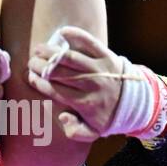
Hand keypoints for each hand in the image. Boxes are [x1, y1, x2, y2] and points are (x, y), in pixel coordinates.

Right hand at [26, 25, 123, 142]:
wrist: (136, 102)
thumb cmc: (108, 116)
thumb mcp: (93, 132)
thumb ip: (74, 131)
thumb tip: (62, 116)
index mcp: (85, 103)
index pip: (55, 90)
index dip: (39, 82)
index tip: (30, 77)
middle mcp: (91, 84)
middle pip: (59, 73)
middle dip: (41, 67)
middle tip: (31, 63)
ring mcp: (99, 68)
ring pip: (69, 57)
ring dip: (51, 52)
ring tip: (39, 49)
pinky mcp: (107, 55)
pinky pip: (90, 42)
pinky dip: (76, 35)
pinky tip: (62, 32)